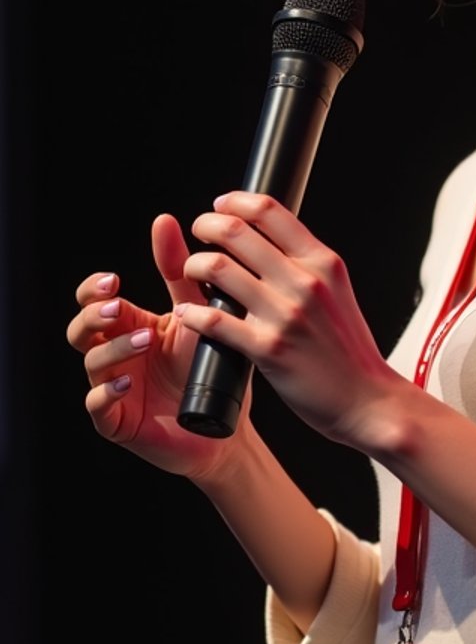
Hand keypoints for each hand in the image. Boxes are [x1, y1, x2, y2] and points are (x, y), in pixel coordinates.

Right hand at [67, 212, 254, 482]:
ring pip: (90, 362)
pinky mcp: (116, 420)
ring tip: (144, 340)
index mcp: (130, 325)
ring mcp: (112, 387)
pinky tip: (124, 383)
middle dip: (94, 314)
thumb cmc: (209, 366)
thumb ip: (179, 271)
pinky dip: (106, 392)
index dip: (94, 288)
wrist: (227, 422)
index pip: (94, 299)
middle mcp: (116, 354)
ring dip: (113, 348)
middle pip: (81, 328)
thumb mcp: (197, 312)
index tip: (113, 279)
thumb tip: (164, 221)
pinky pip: (96, 404)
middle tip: (117, 304)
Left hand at [173, 191, 402, 451]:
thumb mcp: (337, 291)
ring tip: (189, 271)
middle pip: (237, 232)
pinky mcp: (268, 349)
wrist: (367, 399)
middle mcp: (305, 281)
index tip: (219, 205)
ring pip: (219, 269)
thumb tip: (268, 241)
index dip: (235, 201)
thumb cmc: (348, 349)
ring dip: (193, 265)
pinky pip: (214, 320)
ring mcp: (286, 315)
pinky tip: (185, 313)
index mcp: (323, 262)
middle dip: (206, 225)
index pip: (270, 211)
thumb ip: (306, 266)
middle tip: (198, 232)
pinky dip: (191, 313)